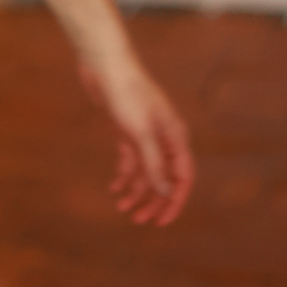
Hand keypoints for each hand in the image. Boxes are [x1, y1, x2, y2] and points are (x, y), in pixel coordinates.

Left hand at [78, 53, 193, 226]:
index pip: (182, 177)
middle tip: (138, 220)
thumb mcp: (140, 131)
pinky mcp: (126, 129)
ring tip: (121, 207)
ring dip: (135, 190)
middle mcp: (163, 136)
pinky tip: (114, 187)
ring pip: (145, 170)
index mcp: (174, 136)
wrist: (104, 64)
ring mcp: (144, 133)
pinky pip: (129, 159)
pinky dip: (123, 174)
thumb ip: (153, 162)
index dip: (174, 201)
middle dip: (153, 200)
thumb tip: (165, 192)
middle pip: (163, 177)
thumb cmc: (126, 93)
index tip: (161, 222)